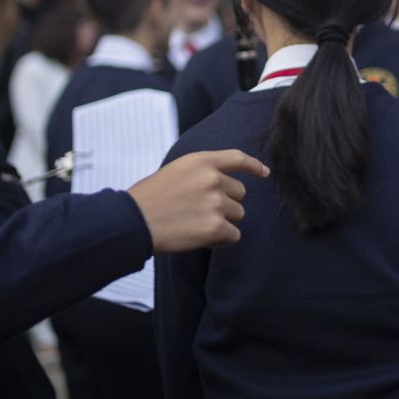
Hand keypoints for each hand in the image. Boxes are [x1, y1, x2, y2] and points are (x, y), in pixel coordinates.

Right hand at [128, 150, 268, 252]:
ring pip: (237, 215)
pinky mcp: (216, 227)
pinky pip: (233, 235)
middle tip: (199, 211)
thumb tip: (225, 184)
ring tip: (195, 224)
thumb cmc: (149, 199)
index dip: (253, 165)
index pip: (237, 158)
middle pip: (240, 193)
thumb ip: (201, 172)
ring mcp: (216, 203)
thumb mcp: (175, 171)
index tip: (264, 173)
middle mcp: (213, 179)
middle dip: (226, 203)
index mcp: (201, 161)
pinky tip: (200, 237)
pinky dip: (220, 240)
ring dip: (222, 222)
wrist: (134, 221)